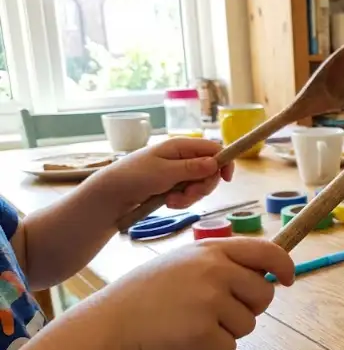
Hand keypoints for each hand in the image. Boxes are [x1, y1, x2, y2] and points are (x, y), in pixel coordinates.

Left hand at [97, 137, 234, 209]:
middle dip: (203, 186)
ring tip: (172, 202)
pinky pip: (189, 194)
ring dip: (191, 197)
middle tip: (188, 195)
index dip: (224, 163)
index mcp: (180, 146)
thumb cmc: (134, 177)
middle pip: (210, 171)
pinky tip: (168, 203)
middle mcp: (182, 158)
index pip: (214, 149)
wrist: (110, 195)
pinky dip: (182, 201)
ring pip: (200, 185)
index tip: (227, 180)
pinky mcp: (173, 186)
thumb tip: (215, 163)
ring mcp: (178, 172)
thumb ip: (191, 168)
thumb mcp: (164, 173)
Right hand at [99, 237, 294, 349]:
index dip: (285, 266)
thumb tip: (265, 273)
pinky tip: (187, 338)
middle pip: (264, 294)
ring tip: (194, 322)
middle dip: (251, 308)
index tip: (288, 279)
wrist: (113, 321)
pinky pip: (230, 347)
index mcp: (213, 249)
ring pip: (248, 324)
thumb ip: (223, 262)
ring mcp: (210, 301)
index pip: (268, 251)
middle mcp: (216, 271)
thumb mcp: (186, 261)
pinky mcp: (203, 332)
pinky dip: (213, 349)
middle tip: (221, 312)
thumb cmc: (151, 292)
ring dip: (228, 330)